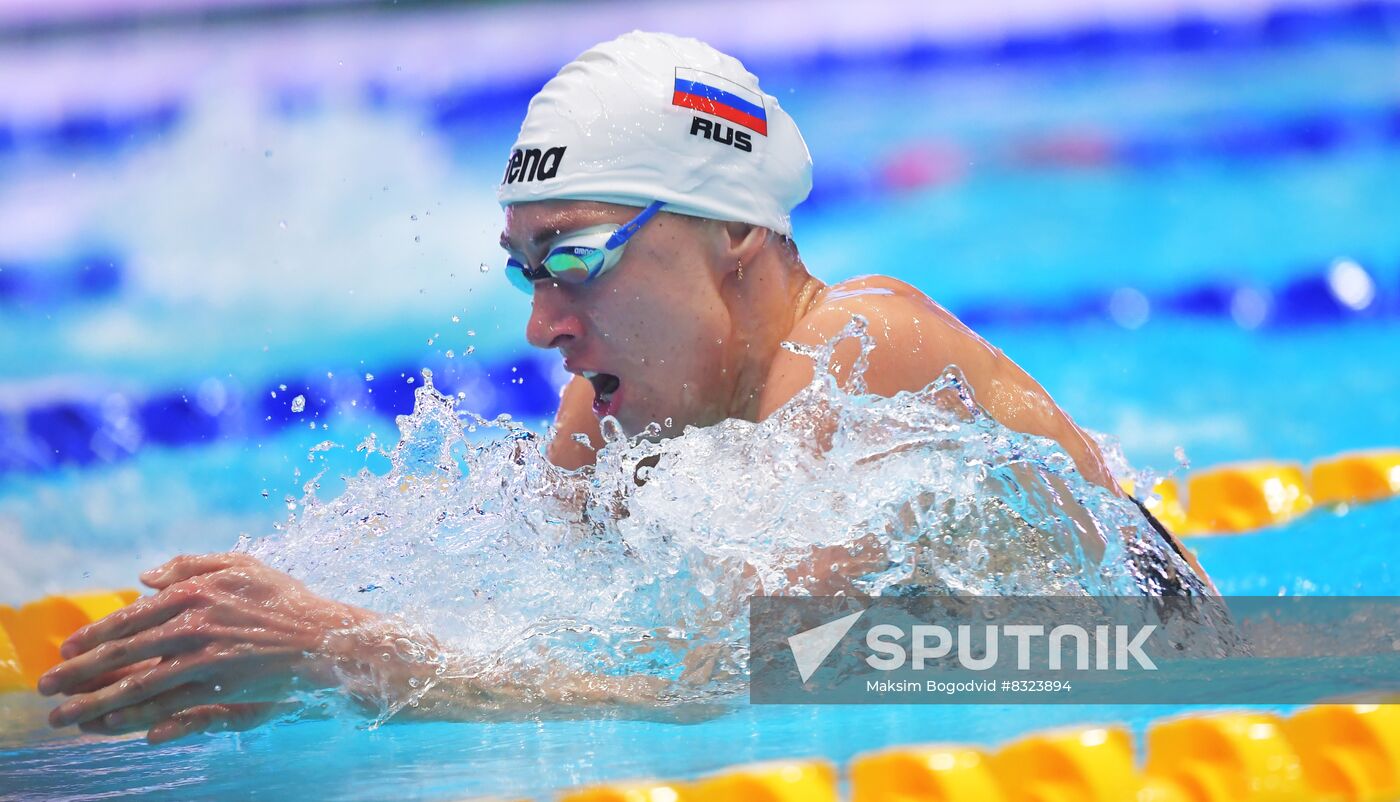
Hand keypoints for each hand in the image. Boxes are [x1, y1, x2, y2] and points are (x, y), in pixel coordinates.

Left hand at [40, 552, 370, 742]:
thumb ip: (193, 564)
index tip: (67, 649)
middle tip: (48, 686)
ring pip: (140, 683)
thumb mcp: (244, 566)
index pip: (133, 616)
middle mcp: (196, 624)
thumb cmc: (286, 602)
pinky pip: (169, 705)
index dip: (95, 634)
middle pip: (126, 652)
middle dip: (81, 671)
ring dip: (97, 702)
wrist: (327, 639)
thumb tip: (145, 576)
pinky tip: (115, 726)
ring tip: (67, 717)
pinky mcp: (221, 687)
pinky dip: (139, 717)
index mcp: (197, 592)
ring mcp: (208, 658)